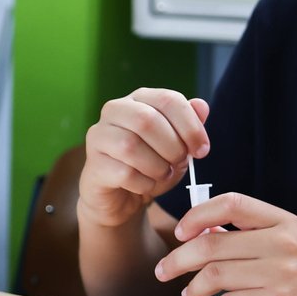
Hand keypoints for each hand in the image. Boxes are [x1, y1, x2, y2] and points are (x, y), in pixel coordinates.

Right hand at [79, 89, 209, 228]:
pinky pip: (123, 173)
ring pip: (131, 146)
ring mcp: (99, 136)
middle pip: (147, 120)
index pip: (168, 99)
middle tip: (180, 162)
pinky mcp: (93, 165)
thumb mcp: (178, 144)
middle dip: (172, 146)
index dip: (191, 126)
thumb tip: (202, 106)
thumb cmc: (151, 164)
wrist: (122, 197)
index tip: (202, 150)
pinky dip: (144, 183)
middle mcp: (115, 111)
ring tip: (163, 174)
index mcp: (139, 99)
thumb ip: (190, 125)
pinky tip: (147, 185)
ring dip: (157, 166)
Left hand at [155, 194, 296, 295]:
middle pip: (212, 243)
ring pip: (215, 275)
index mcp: (286, 223)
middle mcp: (284, 243)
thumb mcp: (296, 247)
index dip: (198, 215)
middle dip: (179, 258)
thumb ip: (257, 237)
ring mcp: (281, 275)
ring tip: (188, 295)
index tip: (181, 231)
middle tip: (164, 270)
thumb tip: (205, 233)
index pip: (232, 203)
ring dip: (192, 287)